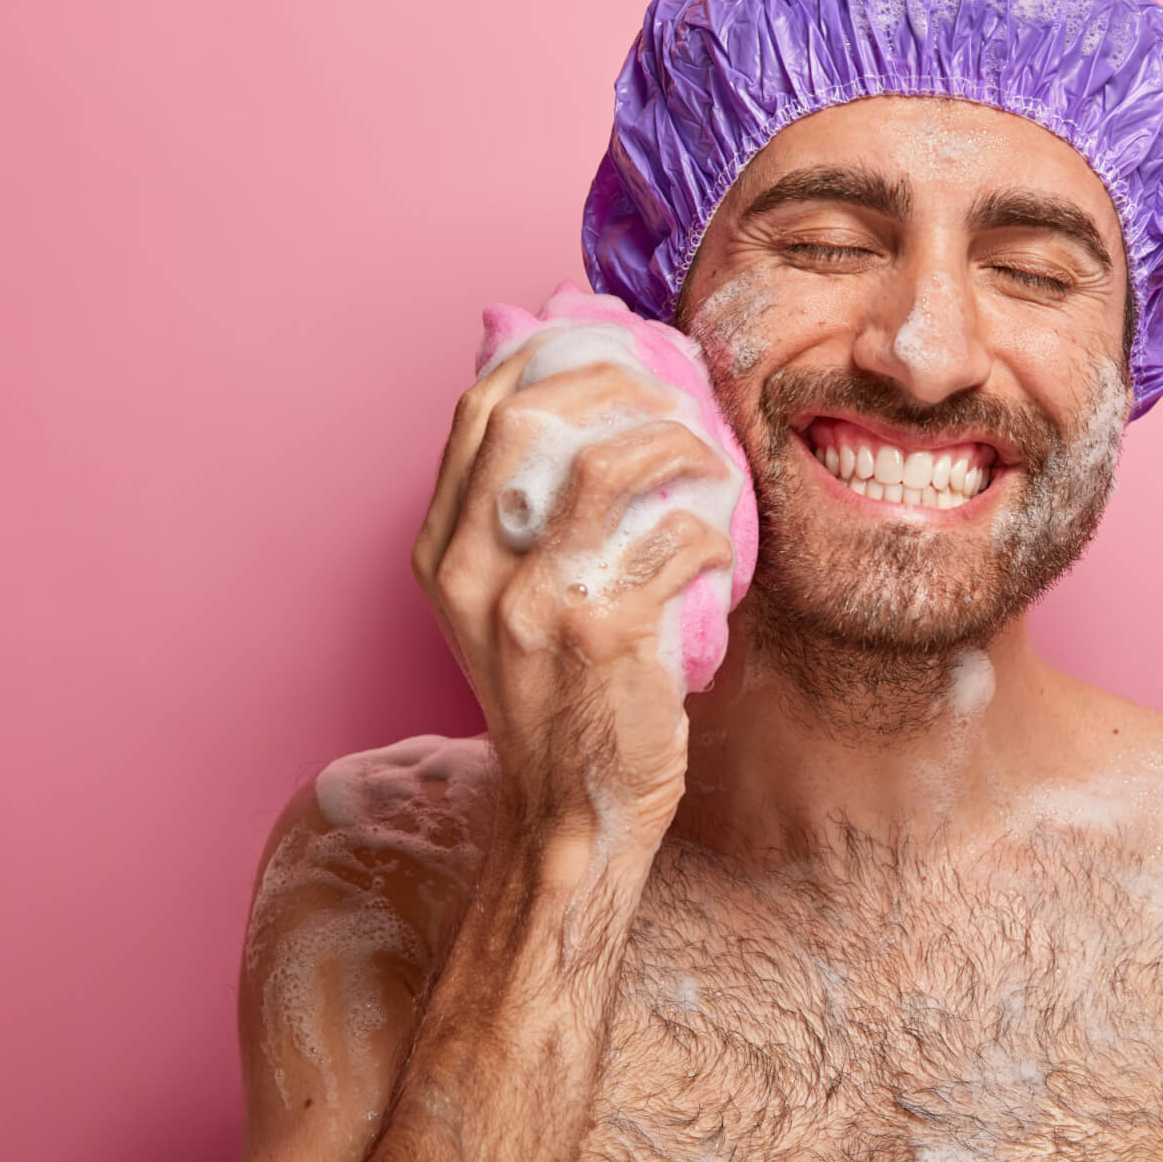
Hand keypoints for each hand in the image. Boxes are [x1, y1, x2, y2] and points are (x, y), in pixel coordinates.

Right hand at [411, 339, 736, 840]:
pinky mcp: (603, 636)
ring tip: (712, 465)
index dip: (547, 361)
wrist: (569, 810)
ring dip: (679, 450)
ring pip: (612, 467)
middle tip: (675, 397)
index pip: (479, 413)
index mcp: (444, 552)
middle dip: (616, 385)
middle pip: (534, 419)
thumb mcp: (503, 607)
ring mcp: (534, 602)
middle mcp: (474, 570)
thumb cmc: (556, 697)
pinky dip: (710, 534)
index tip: (609, 351)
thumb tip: (571, 406)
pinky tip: (719, 551)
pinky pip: (674, 541)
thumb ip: (518, 521)